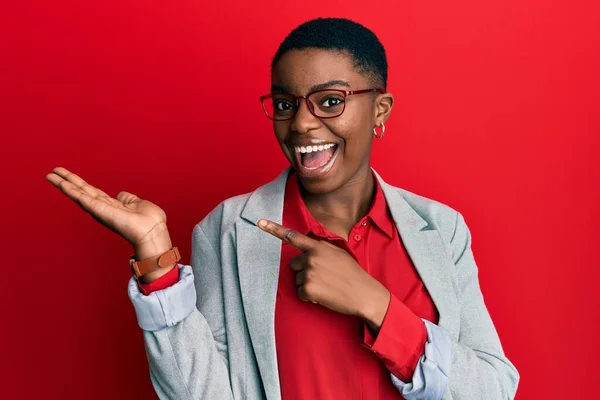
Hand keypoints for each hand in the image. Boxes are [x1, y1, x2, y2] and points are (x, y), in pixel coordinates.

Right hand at [46, 167, 174, 280]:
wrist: (153, 232)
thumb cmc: (150, 221)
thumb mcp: (138, 204)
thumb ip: (128, 198)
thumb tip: (121, 195)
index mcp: (112, 205)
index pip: (92, 192)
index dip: (80, 184)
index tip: (67, 176)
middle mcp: (103, 208)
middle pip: (81, 191)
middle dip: (67, 181)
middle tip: (52, 172)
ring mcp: (100, 209)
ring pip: (78, 194)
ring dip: (64, 184)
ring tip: (51, 175)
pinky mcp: (100, 211)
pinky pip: (84, 199)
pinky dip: (72, 191)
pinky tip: (62, 184)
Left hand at [258, 219, 390, 329]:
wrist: (364, 294)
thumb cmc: (353, 275)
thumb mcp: (339, 254)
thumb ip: (321, 249)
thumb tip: (309, 251)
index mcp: (318, 247)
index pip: (293, 236)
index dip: (275, 229)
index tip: (260, 223)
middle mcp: (311, 257)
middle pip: (294, 265)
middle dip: (304, 272)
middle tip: (323, 278)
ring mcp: (309, 272)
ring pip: (297, 280)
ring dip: (308, 286)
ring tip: (327, 287)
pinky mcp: (308, 288)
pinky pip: (300, 293)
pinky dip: (309, 297)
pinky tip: (324, 295)